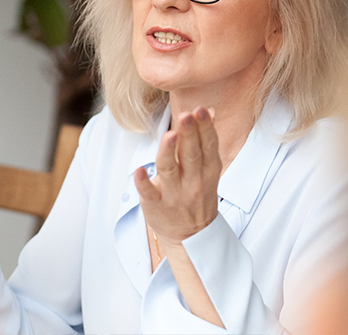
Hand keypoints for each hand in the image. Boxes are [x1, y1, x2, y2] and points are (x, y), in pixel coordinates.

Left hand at [135, 107, 220, 247]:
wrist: (191, 236)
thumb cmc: (197, 196)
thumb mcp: (208, 170)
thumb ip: (205, 141)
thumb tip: (209, 111)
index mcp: (207, 170)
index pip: (208, 146)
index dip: (205, 128)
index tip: (201, 110)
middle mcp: (193, 182)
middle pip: (190, 155)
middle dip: (189, 135)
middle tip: (186, 115)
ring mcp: (174, 195)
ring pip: (170, 171)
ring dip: (169, 153)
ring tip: (169, 136)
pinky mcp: (156, 206)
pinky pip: (149, 193)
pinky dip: (144, 183)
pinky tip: (138, 171)